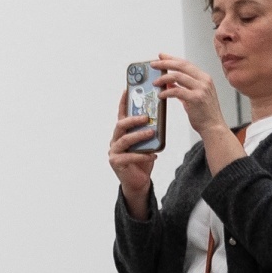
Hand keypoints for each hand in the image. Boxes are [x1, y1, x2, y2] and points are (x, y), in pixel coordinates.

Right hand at [107, 90, 161, 214]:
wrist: (138, 182)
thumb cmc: (142, 161)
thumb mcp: (147, 144)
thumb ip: (149, 132)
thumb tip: (158, 119)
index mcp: (122, 133)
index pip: (121, 114)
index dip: (123, 102)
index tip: (128, 90)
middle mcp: (115, 140)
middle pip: (120, 125)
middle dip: (133, 119)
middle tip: (146, 117)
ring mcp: (114, 151)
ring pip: (124, 140)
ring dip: (139, 135)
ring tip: (151, 133)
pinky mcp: (117, 162)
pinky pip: (130, 157)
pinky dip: (142, 155)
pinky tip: (153, 155)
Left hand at [150, 54, 225, 137]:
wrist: (213, 126)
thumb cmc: (204, 112)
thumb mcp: (194, 95)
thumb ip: (182, 87)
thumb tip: (168, 83)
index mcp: (204, 78)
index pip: (186, 63)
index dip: (172, 58)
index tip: (161, 56)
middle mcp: (204, 81)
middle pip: (181, 66)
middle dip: (165, 63)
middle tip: (153, 64)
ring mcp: (201, 89)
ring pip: (177, 76)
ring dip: (163, 78)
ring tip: (155, 82)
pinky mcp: (196, 98)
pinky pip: (176, 91)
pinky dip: (166, 92)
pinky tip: (161, 95)